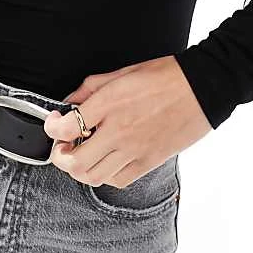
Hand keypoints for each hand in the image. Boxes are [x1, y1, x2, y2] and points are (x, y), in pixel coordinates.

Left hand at [43, 55, 211, 187]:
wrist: (201, 89)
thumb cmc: (165, 76)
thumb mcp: (122, 72)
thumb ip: (92, 87)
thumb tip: (71, 101)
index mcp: (110, 103)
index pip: (67, 127)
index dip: (52, 127)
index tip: (53, 122)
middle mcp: (119, 130)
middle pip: (75, 161)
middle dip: (60, 156)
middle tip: (61, 146)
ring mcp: (134, 150)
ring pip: (94, 176)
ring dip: (80, 169)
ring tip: (81, 155)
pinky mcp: (149, 162)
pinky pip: (118, 180)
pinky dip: (105, 175)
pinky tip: (106, 160)